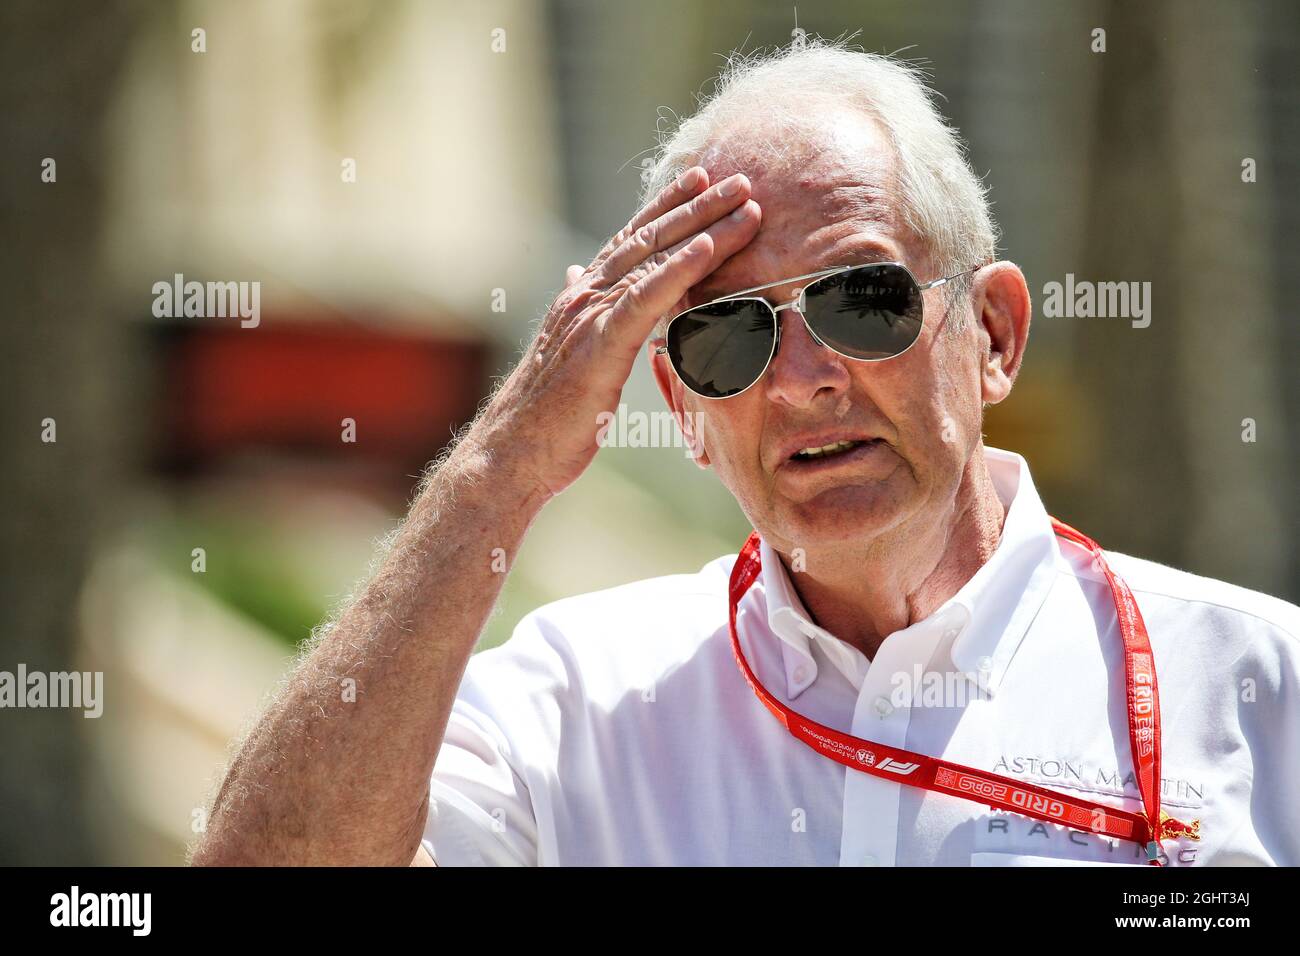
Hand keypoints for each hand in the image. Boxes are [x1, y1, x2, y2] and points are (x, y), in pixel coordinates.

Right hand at [469, 166, 760, 497]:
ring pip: (655, 259)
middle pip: (651, 238)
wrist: (514, 452)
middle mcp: (587, 295)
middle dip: (699, 205)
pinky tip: (707, 248)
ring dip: (704, 228)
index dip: (667, 206)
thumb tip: (576, 273)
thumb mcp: (571, 352)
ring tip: (745, 205)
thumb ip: (581, 309)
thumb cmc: (546, 414)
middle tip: (743, 179)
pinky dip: (678, 269)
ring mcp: (591, 315)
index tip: (702, 179)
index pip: (632, 240)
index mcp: (584, 297)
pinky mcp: (600, 344)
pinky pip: (645, 298)